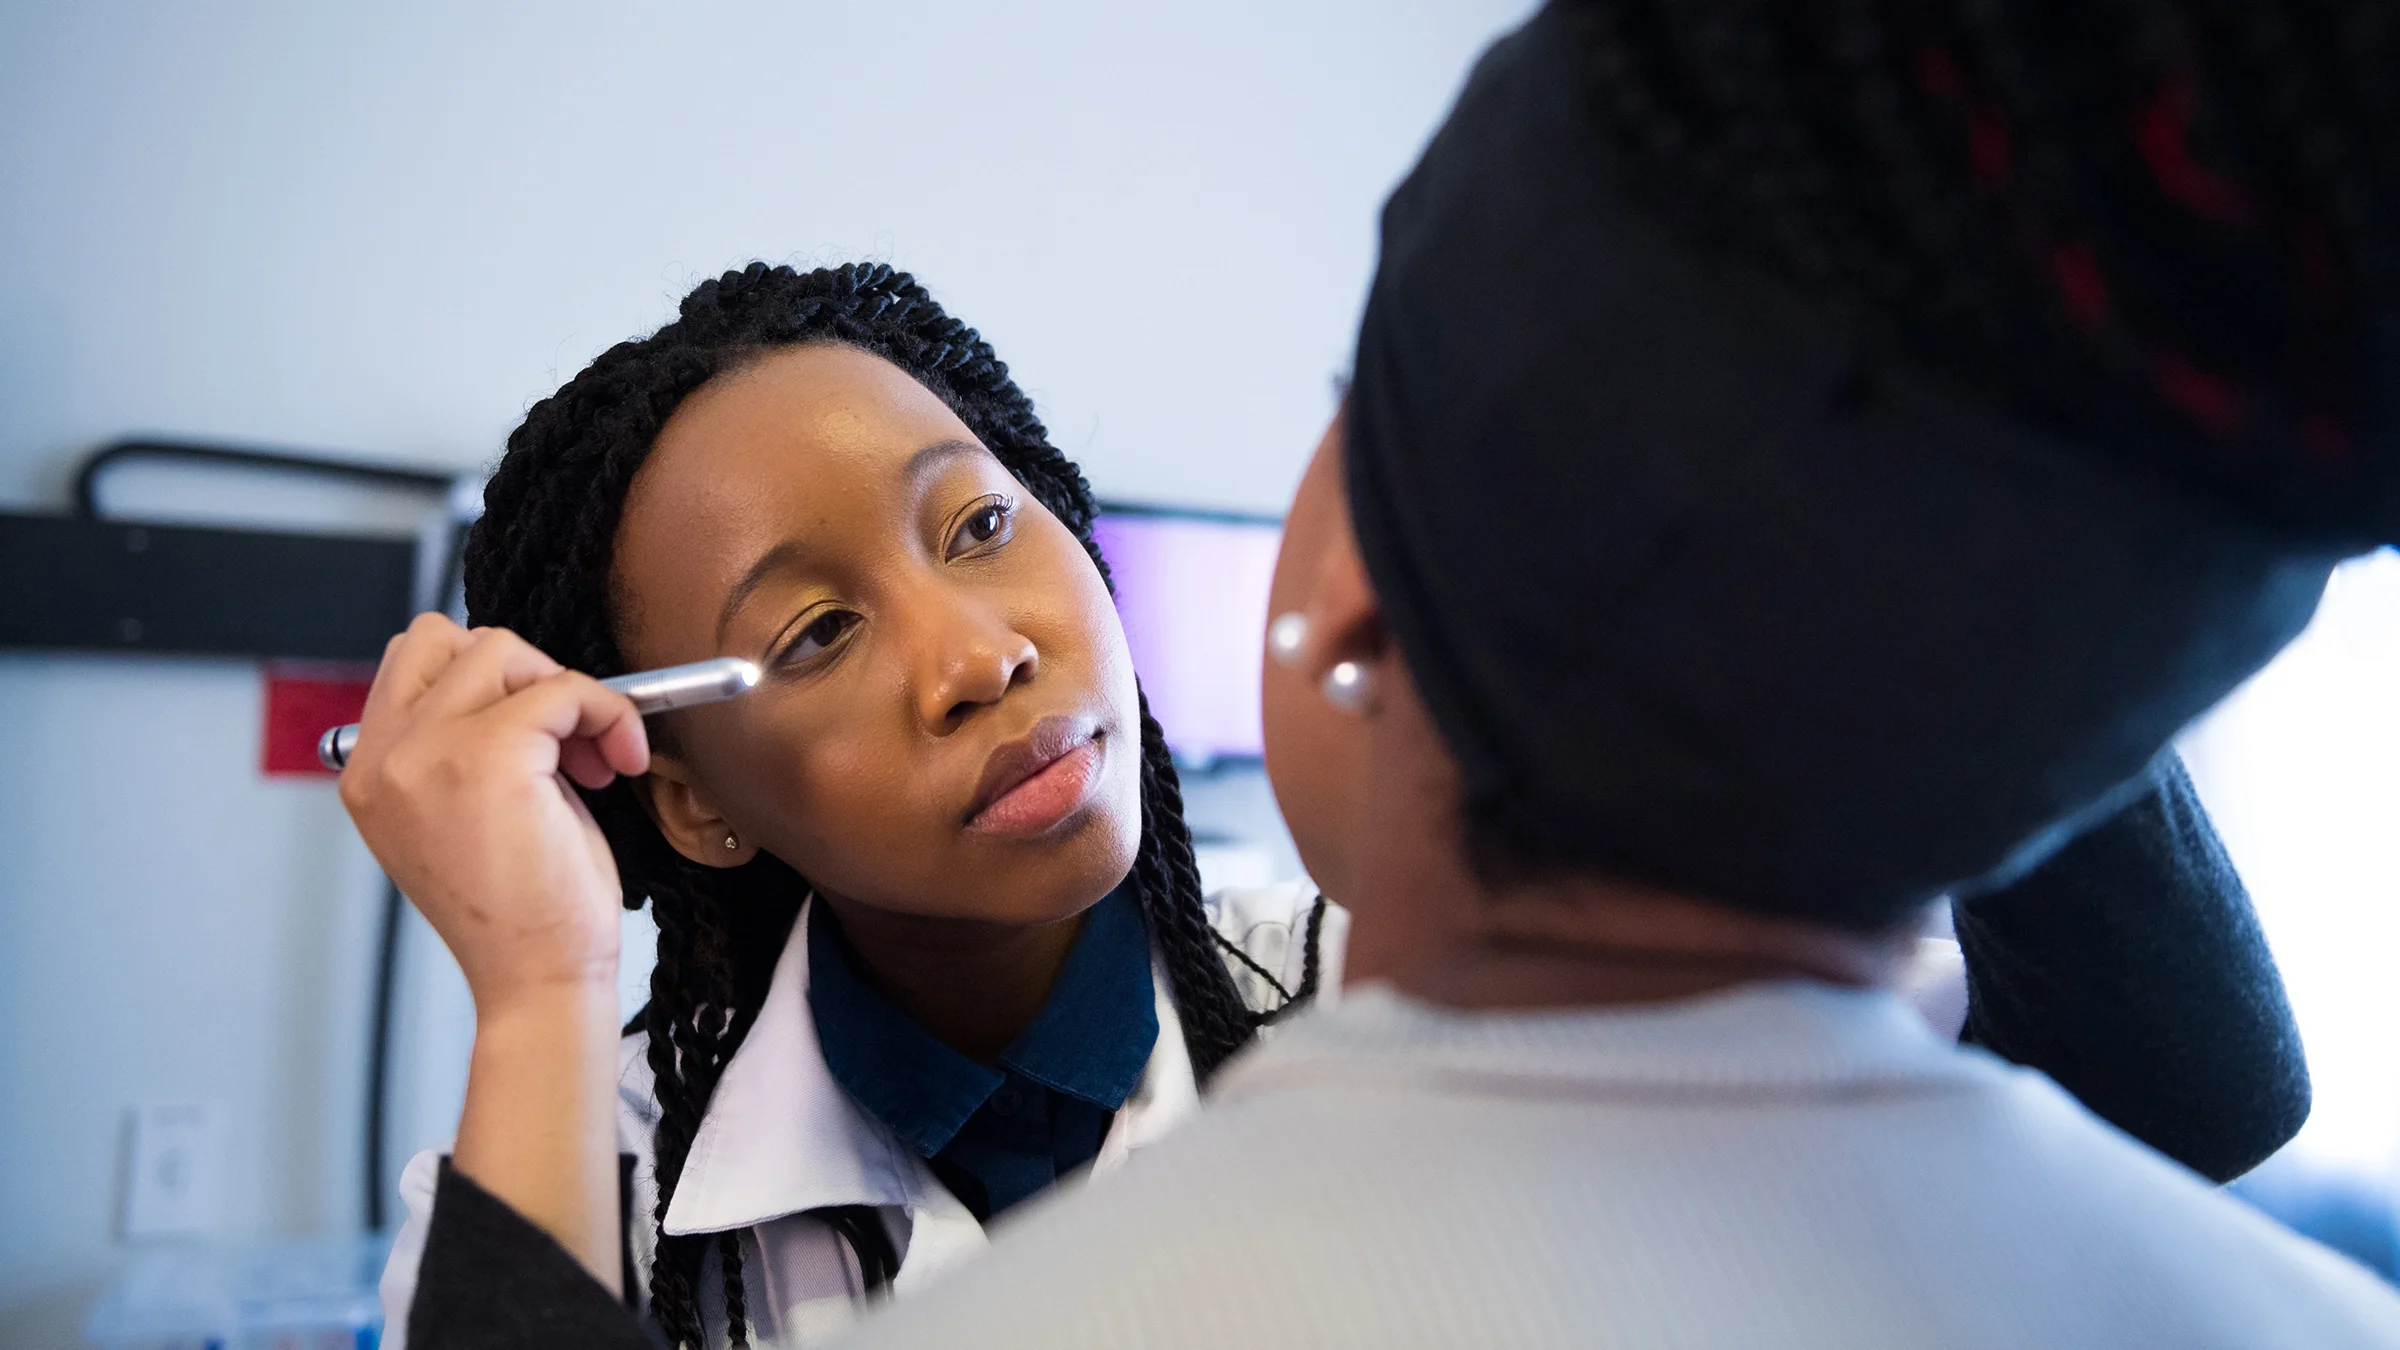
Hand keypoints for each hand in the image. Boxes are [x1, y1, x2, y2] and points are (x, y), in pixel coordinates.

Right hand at [339, 613, 648, 1012]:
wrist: (538, 979)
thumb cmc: (524, 910)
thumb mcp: (472, 811)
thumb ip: (469, 742)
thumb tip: (526, 680)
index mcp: (370, 773)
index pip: (410, 662)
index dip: (487, 678)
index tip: (540, 730)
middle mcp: (382, 759)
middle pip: (441, 637)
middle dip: (519, 671)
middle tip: (565, 737)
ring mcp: (425, 754)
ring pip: (502, 651)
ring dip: (565, 693)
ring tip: (592, 762)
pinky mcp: (487, 758)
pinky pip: (563, 690)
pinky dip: (607, 712)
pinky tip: (621, 761)